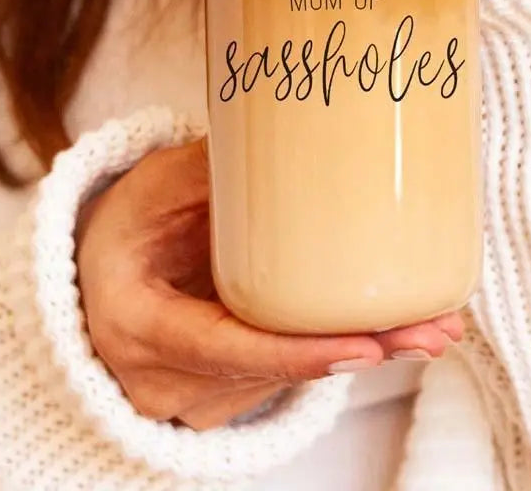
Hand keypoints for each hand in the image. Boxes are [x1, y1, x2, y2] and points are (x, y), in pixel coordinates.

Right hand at [76, 140, 461, 430]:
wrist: (94, 284)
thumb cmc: (121, 233)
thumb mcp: (149, 189)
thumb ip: (205, 170)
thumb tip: (283, 133)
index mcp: (138, 326)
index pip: (224, 350)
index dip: (298, 353)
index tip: (365, 346)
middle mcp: (164, 379)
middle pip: (274, 372)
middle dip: (359, 353)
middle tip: (432, 332)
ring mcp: (194, 397)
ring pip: (289, 380)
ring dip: (364, 351)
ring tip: (436, 323)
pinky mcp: (223, 392)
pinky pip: (286, 373)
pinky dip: (339, 349)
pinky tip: (393, 326)